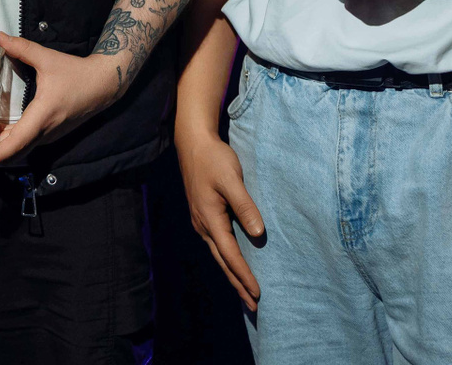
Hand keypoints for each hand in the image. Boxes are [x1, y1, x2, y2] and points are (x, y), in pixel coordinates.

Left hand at [0, 33, 119, 171]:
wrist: (104, 85)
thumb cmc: (76, 72)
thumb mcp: (48, 58)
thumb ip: (22, 48)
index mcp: (43, 115)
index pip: (17, 142)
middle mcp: (46, 131)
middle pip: (15, 151)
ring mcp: (50, 135)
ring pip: (21, 149)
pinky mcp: (52, 133)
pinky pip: (28, 143)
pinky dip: (10, 144)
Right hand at [179, 129, 263, 311]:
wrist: (193, 143)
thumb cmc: (214, 159)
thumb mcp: (232, 180)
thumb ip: (245, 206)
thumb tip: (258, 234)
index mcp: (210, 219)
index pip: (230, 255)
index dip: (244, 275)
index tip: (258, 294)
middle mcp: (203, 225)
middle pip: (223, 262)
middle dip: (238, 284)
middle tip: (254, 307)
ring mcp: (201, 221)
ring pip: (218, 255)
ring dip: (232, 274)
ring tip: (245, 292)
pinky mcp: (203, 215)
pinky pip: (217, 245)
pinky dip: (227, 260)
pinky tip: (233, 263)